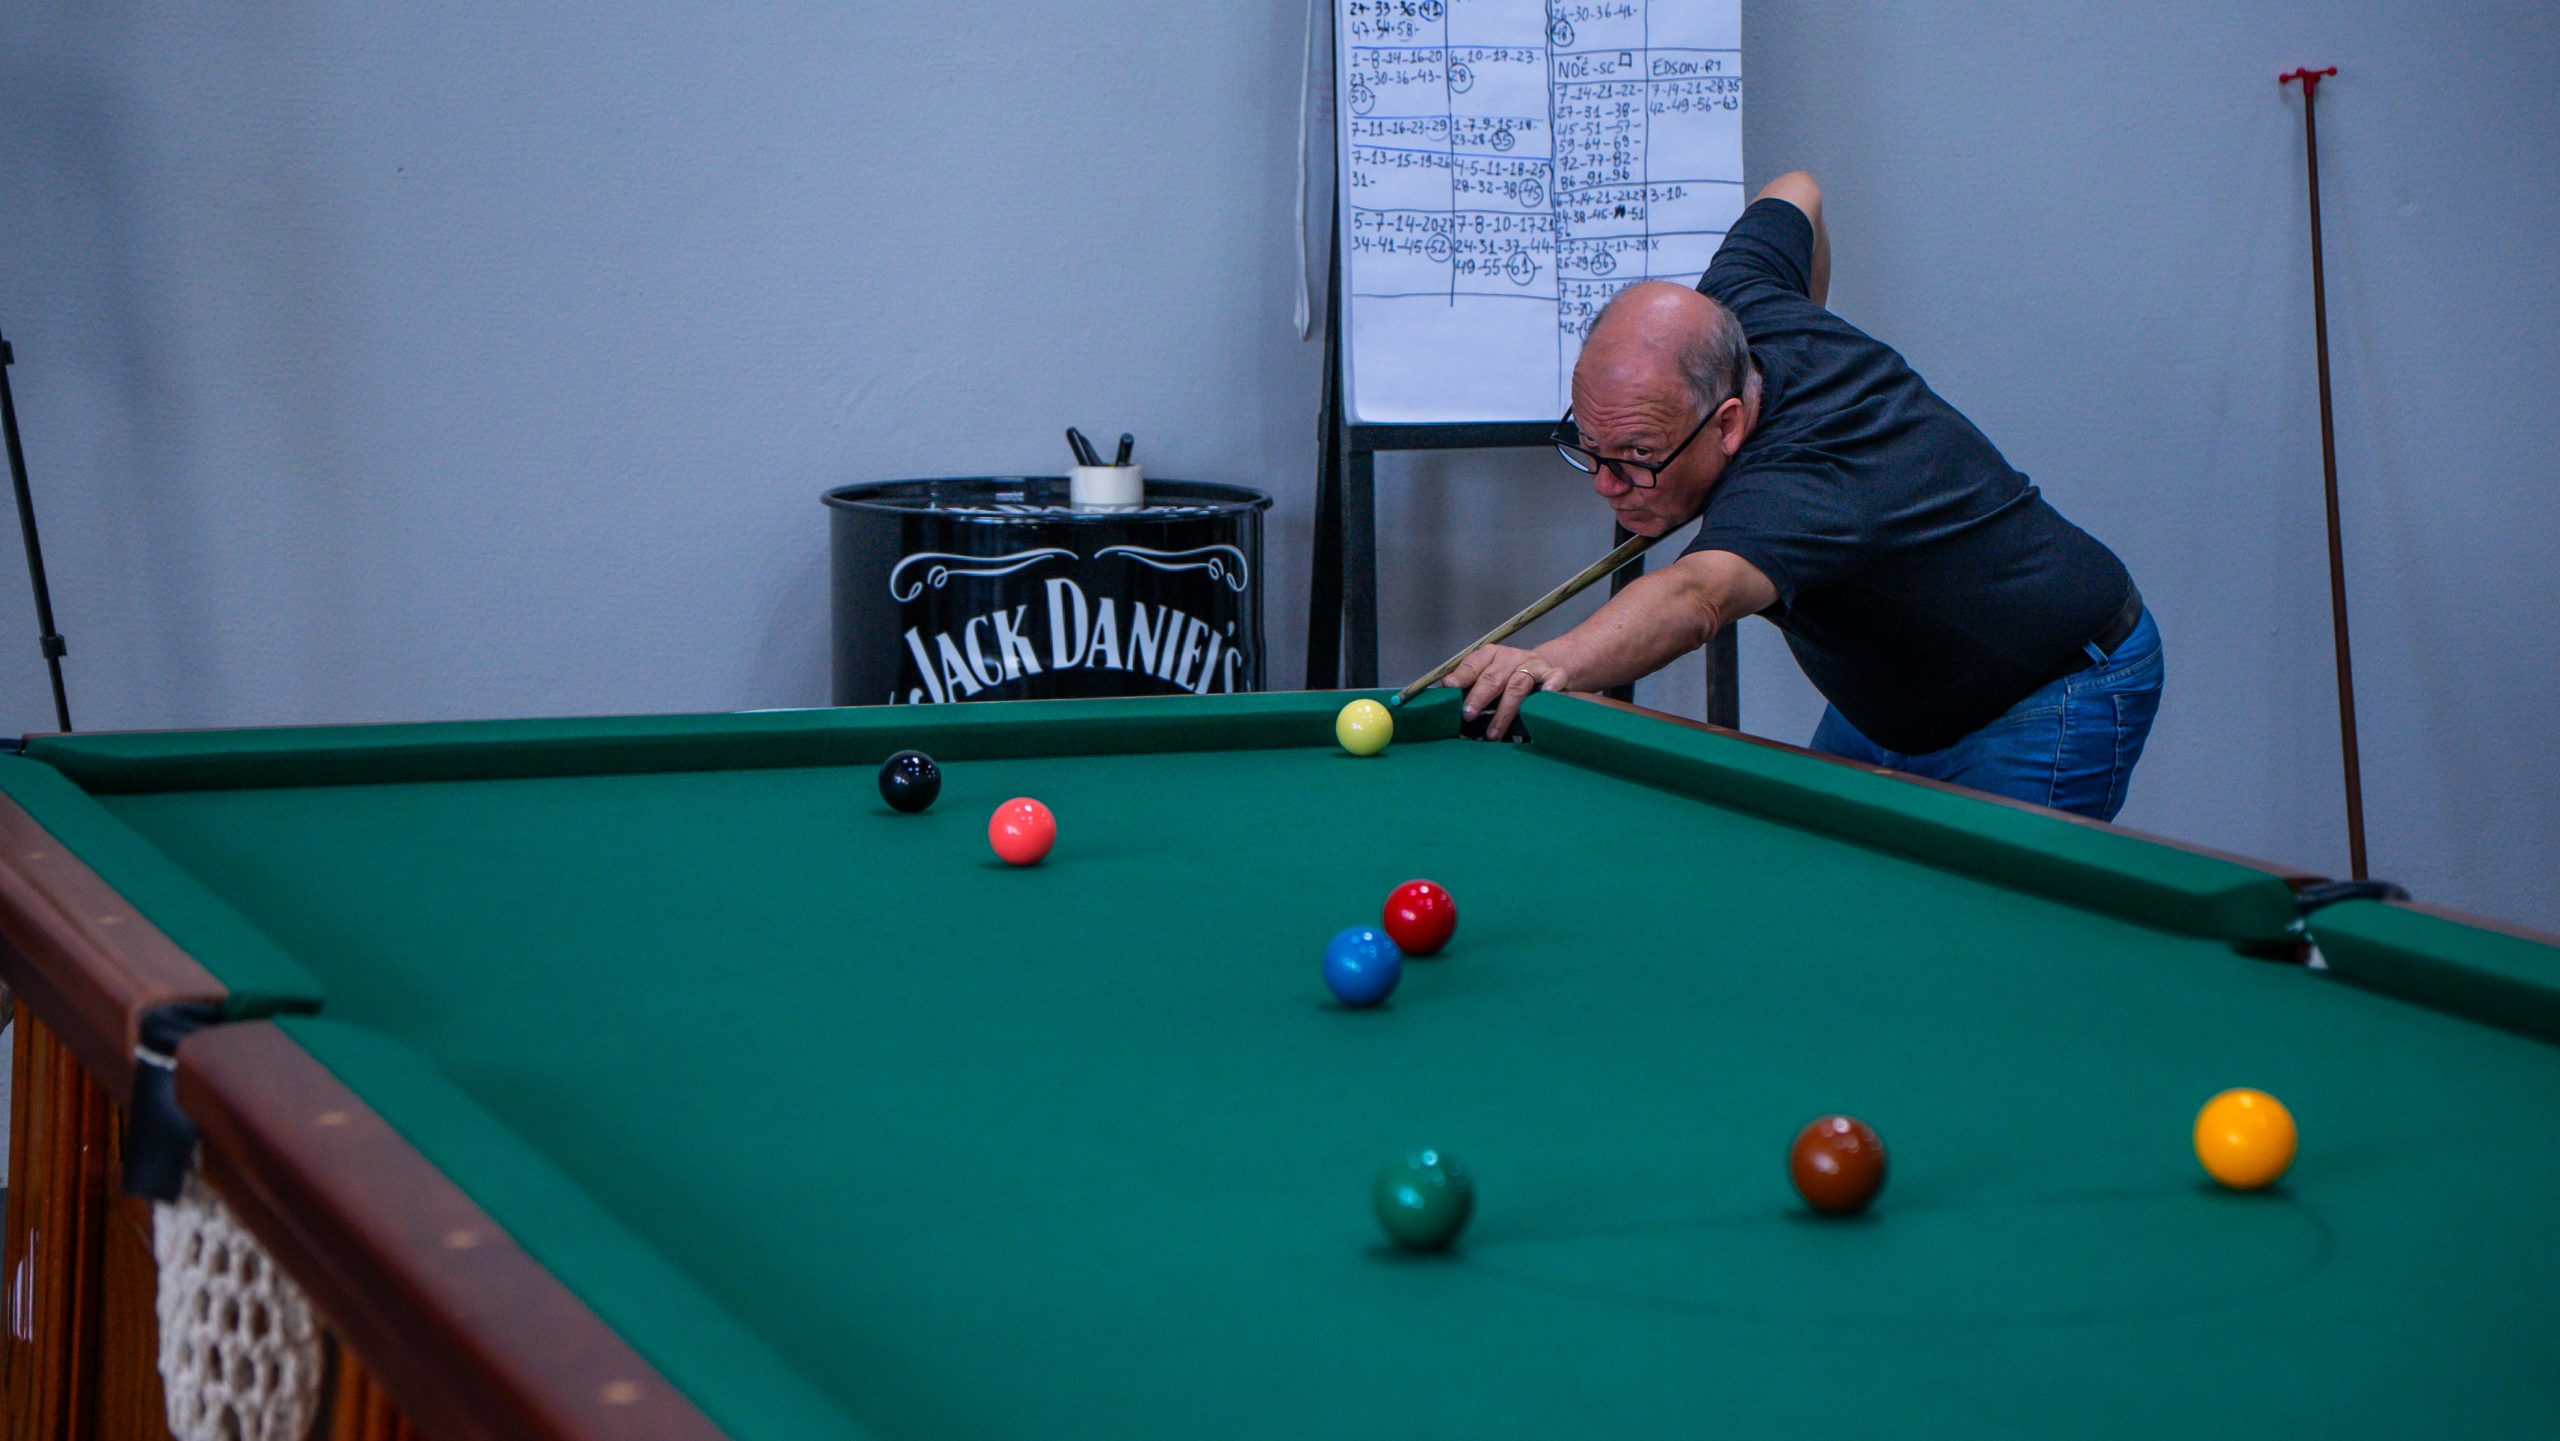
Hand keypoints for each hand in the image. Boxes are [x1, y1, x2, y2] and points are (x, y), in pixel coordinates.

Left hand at [1442, 644, 1573, 739]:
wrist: (1543, 666)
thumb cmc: (1508, 678)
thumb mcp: (1487, 677)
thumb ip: (1468, 687)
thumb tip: (1444, 703)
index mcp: (1491, 656)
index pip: (1473, 664)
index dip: (1461, 677)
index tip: (1449, 688)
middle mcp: (1511, 657)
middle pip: (1493, 677)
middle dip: (1479, 697)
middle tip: (1468, 715)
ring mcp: (1533, 665)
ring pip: (1518, 685)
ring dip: (1505, 710)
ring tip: (1493, 733)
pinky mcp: (1554, 673)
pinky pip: (1555, 677)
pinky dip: (1550, 686)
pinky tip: (1545, 695)